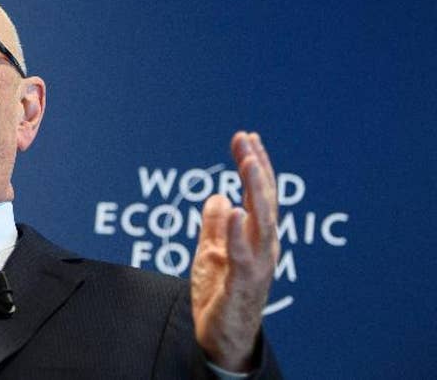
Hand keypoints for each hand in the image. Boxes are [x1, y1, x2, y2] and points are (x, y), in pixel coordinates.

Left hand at [191, 132, 279, 370]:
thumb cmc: (220, 296)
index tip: (245, 136)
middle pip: (263, 200)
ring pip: (262, 222)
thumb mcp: (211, 253)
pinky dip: (239, 232)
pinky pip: (243, 255)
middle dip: (255, 167)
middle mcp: (264, 247)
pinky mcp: (244, 285)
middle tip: (245, 139)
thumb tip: (216, 196)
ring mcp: (258, 266)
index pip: (258, 193)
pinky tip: (234, 209)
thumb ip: (214, 227)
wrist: (220, 338)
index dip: (254, 164)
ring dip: (255, 191)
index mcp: (257, 237)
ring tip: (247, 163)